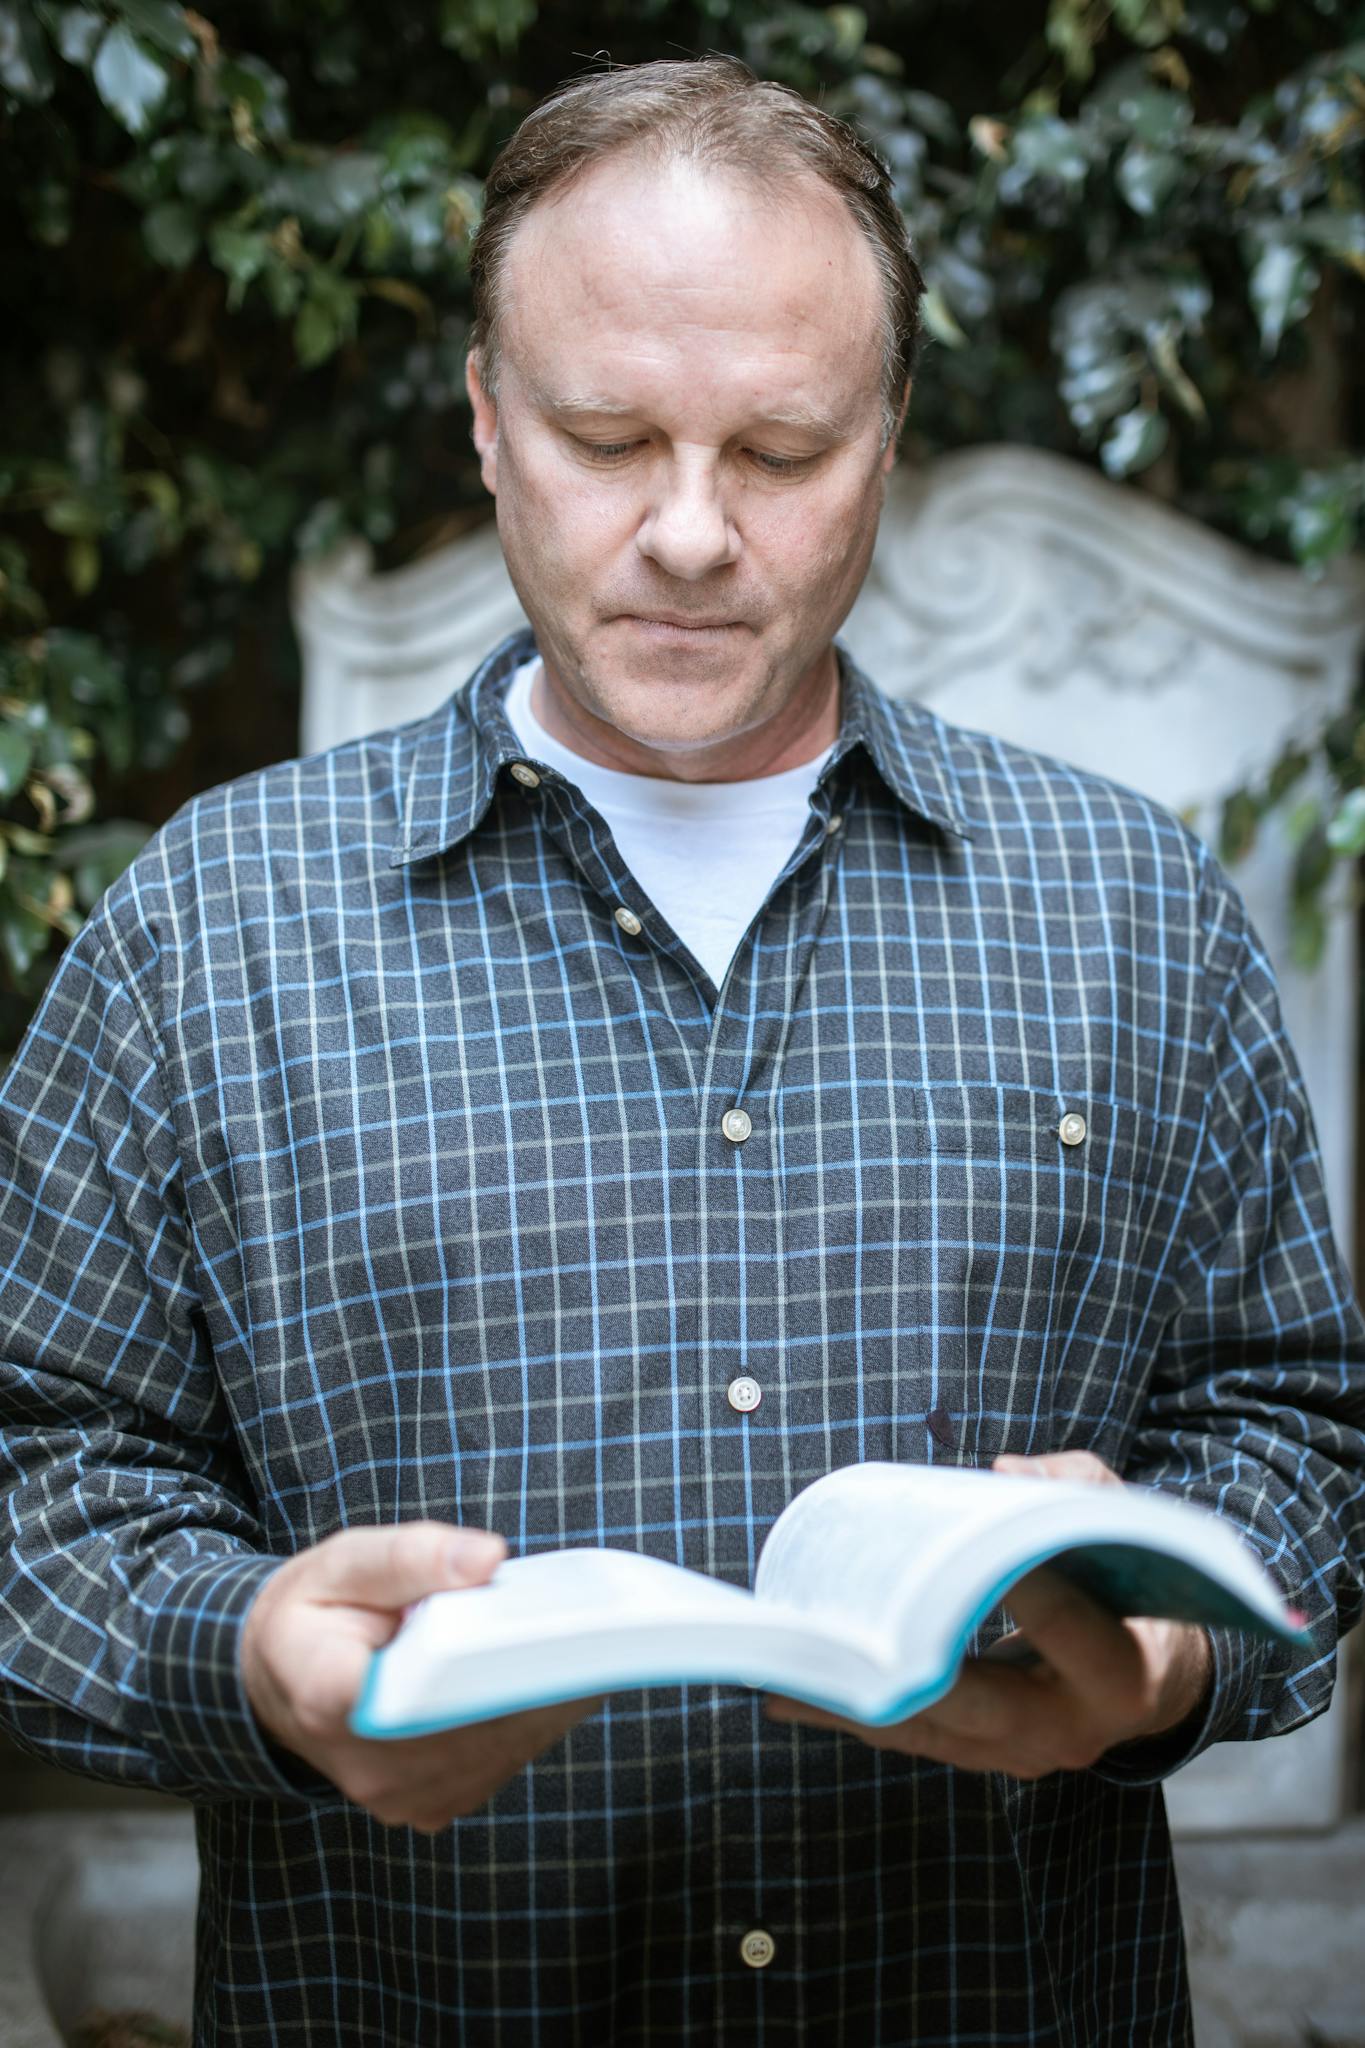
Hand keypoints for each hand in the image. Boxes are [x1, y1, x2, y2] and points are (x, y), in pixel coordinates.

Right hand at [241, 1522, 601, 1830]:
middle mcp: (365, 1762)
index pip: (415, 1687)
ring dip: (543, 1696)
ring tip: (578, 1640)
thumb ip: (413, 1555)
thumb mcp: (345, 1562)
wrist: (282, 1678)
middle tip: (589, 1623)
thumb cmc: (317, 1611)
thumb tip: (489, 1558)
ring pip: (500, 1746)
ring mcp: (400, 1795)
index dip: (484, 1664)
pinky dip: (529, 1718)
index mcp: (327, 1690)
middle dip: (534, 1671)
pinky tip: (549, 1674)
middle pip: (476, 1721)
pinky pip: (499, 1762)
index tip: (537, 1634)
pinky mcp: (430, 1807)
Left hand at [765, 1449, 1213, 1778]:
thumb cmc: (1136, 1582)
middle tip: (843, 1636)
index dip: (1023, 1588)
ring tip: (784, 1669)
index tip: (962, 1548)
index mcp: (1125, 1675)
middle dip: (904, 1666)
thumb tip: (1003, 1472)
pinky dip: (849, 1713)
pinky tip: (786, 1696)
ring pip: (925, 1728)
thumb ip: (1074, 1489)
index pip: (1069, 1629)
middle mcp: (1070, 1731)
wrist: (1157, 1681)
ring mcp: (1021, 1755)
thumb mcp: (1124, 1523)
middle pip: (976, 1702)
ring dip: (851, 1699)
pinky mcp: (982, 1756)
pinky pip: (907, 1735)